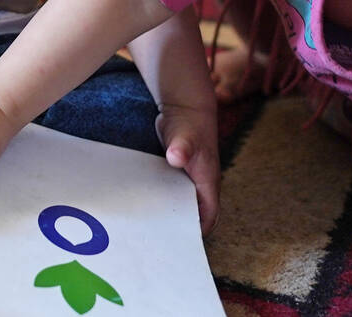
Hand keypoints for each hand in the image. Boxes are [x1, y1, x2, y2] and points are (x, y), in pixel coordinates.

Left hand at [156, 101, 220, 233]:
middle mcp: (201, 186)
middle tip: (156, 240)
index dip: (196, 232)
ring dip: (169, 215)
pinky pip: (171, 195)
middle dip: (179, 228)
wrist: (185, 107)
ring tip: (146, 228)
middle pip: (195, 215)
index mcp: (208, 183)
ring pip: (182, 206)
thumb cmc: (189, 124)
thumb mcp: (185, 135)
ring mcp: (190, 181)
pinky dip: (161, 201)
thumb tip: (177, 156)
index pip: (209, 217)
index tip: (177, 243)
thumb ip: (182, 147)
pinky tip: (143, 205)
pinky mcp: (178, 175)